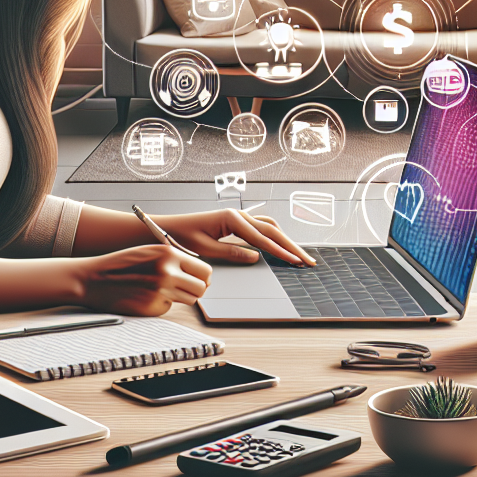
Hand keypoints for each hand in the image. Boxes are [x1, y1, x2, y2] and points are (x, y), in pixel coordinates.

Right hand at [76, 244, 211, 315]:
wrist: (95, 278)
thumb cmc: (123, 264)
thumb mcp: (151, 251)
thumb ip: (175, 259)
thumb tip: (199, 274)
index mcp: (169, 254)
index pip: (205, 270)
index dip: (203, 276)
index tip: (198, 279)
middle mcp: (168, 272)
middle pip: (201, 288)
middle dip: (195, 289)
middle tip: (183, 287)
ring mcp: (161, 291)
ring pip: (189, 300)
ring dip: (180, 297)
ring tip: (162, 289)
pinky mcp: (152, 307)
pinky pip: (168, 308)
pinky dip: (161, 304)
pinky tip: (146, 296)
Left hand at [154, 209, 315, 266]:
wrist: (169, 227)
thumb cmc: (182, 237)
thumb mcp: (205, 249)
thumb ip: (231, 253)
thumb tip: (256, 256)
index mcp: (231, 219)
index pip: (263, 237)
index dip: (281, 251)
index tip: (296, 261)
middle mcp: (237, 215)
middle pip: (272, 229)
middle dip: (291, 246)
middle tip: (307, 260)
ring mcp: (238, 217)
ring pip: (269, 227)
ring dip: (285, 240)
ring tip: (299, 255)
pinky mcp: (235, 222)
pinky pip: (260, 229)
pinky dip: (274, 237)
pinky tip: (281, 247)